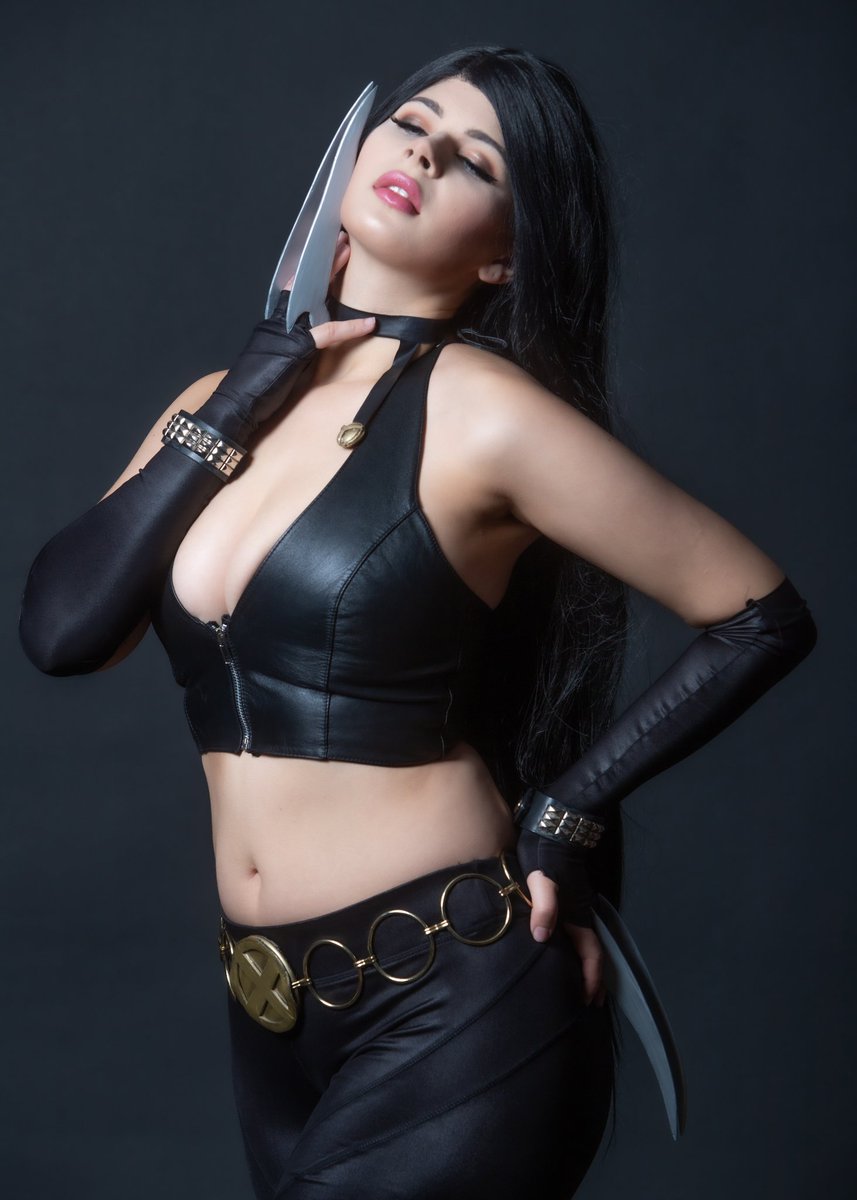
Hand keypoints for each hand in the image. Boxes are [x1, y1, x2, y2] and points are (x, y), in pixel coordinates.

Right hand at [202, 231, 375, 441]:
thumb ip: (293, 345)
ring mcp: (287, 331)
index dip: (312, 271)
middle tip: (341, 241)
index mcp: (275, 322)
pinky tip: (368, 324)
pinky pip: (327, 334)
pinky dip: (349, 329)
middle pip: (305, 284)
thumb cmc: (256, 387)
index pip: (297, 290)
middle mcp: (279, 321)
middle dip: (324, 261)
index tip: (324, 253)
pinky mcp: (296, 349)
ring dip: (332, 275)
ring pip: (314, 297)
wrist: (236, 404)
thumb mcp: (276, 359)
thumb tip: (310, 340)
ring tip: (348, 254)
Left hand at [515, 828, 605, 1006]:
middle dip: (593, 978)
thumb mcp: (541, 881)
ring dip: (585, 965)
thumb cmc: (546, 855)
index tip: (589, 1000)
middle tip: (589, 1002)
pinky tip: (563, 953)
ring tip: (578, 985)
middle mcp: (580, 914)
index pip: (591, 954)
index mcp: (577, 915)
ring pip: (584, 943)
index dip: (592, 978)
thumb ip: (544, 908)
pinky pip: (575, 933)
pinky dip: (575, 950)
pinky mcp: (567, 899)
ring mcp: (575, 907)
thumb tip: (542, 938)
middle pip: (592, 953)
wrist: (553, 828)